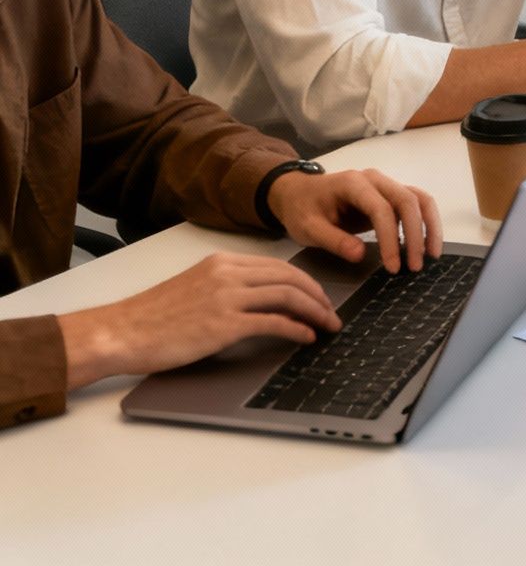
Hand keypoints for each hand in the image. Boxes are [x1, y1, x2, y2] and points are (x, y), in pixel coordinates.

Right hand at [57, 253, 341, 389]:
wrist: (120, 332)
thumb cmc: (151, 317)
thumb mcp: (193, 288)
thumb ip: (225, 287)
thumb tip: (260, 302)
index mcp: (221, 262)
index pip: (278, 266)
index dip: (306, 281)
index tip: (319, 296)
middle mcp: (227, 274)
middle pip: (290, 277)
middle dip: (318, 295)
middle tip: (331, 313)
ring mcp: (226, 297)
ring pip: (288, 296)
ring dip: (315, 312)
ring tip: (327, 326)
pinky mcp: (223, 324)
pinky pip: (273, 322)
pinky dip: (296, 329)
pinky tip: (306, 338)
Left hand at [269, 168, 442, 273]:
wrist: (299, 193)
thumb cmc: (302, 209)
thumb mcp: (307, 228)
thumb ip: (333, 240)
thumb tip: (360, 255)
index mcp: (353, 184)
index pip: (382, 209)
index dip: (390, 239)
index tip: (392, 267)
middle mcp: (375, 180)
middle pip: (408, 201)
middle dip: (416, 234)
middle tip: (415, 266)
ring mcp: (385, 185)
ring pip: (419, 199)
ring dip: (430, 226)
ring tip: (432, 255)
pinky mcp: (390, 195)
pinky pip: (417, 204)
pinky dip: (426, 223)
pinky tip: (426, 244)